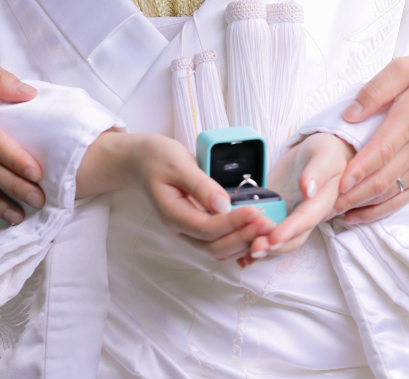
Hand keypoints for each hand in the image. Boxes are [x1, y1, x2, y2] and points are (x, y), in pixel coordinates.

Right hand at [77, 131, 275, 260]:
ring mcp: (188, 230)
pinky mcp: (196, 225)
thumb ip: (200, 185)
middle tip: (267, 223)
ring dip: (243, 242)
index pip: (208, 229)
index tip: (256, 211)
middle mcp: (181, 228)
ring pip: (218, 250)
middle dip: (243, 237)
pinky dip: (237, 241)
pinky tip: (252, 231)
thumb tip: (224, 205)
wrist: (140, 160)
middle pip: (215, 248)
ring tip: (265, 227)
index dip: (234, 223)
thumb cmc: (157, 158)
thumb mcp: (178, 163)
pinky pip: (218, 243)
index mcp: (173, 214)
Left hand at [240, 133, 354, 265]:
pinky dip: (257, 243)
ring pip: (281, 240)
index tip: (274, 237)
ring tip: (245, 252)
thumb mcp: (324, 156)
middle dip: (274, 246)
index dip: (290, 230)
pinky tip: (242, 253)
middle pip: (293, 238)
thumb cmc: (326, 151)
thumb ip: (317, 172)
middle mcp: (308, 215)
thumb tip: (308, 190)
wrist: (321, 151)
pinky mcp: (280, 214)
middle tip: (254, 249)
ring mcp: (293, 216)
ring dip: (265, 248)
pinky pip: (271, 234)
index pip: (305, 220)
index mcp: (322, 202)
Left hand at [333, 54, 408, 225]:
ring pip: (389, 193)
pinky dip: (378, 210)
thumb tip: (349, 115)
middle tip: (321, 205)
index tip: (336, 183)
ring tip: (330, 213)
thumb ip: (376, 89)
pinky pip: (402, 199)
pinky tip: (357, 216)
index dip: (358, 170)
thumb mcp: (408, 68)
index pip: (381, 150)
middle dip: (350, 195)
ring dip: (359, 206)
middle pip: (381, 178)